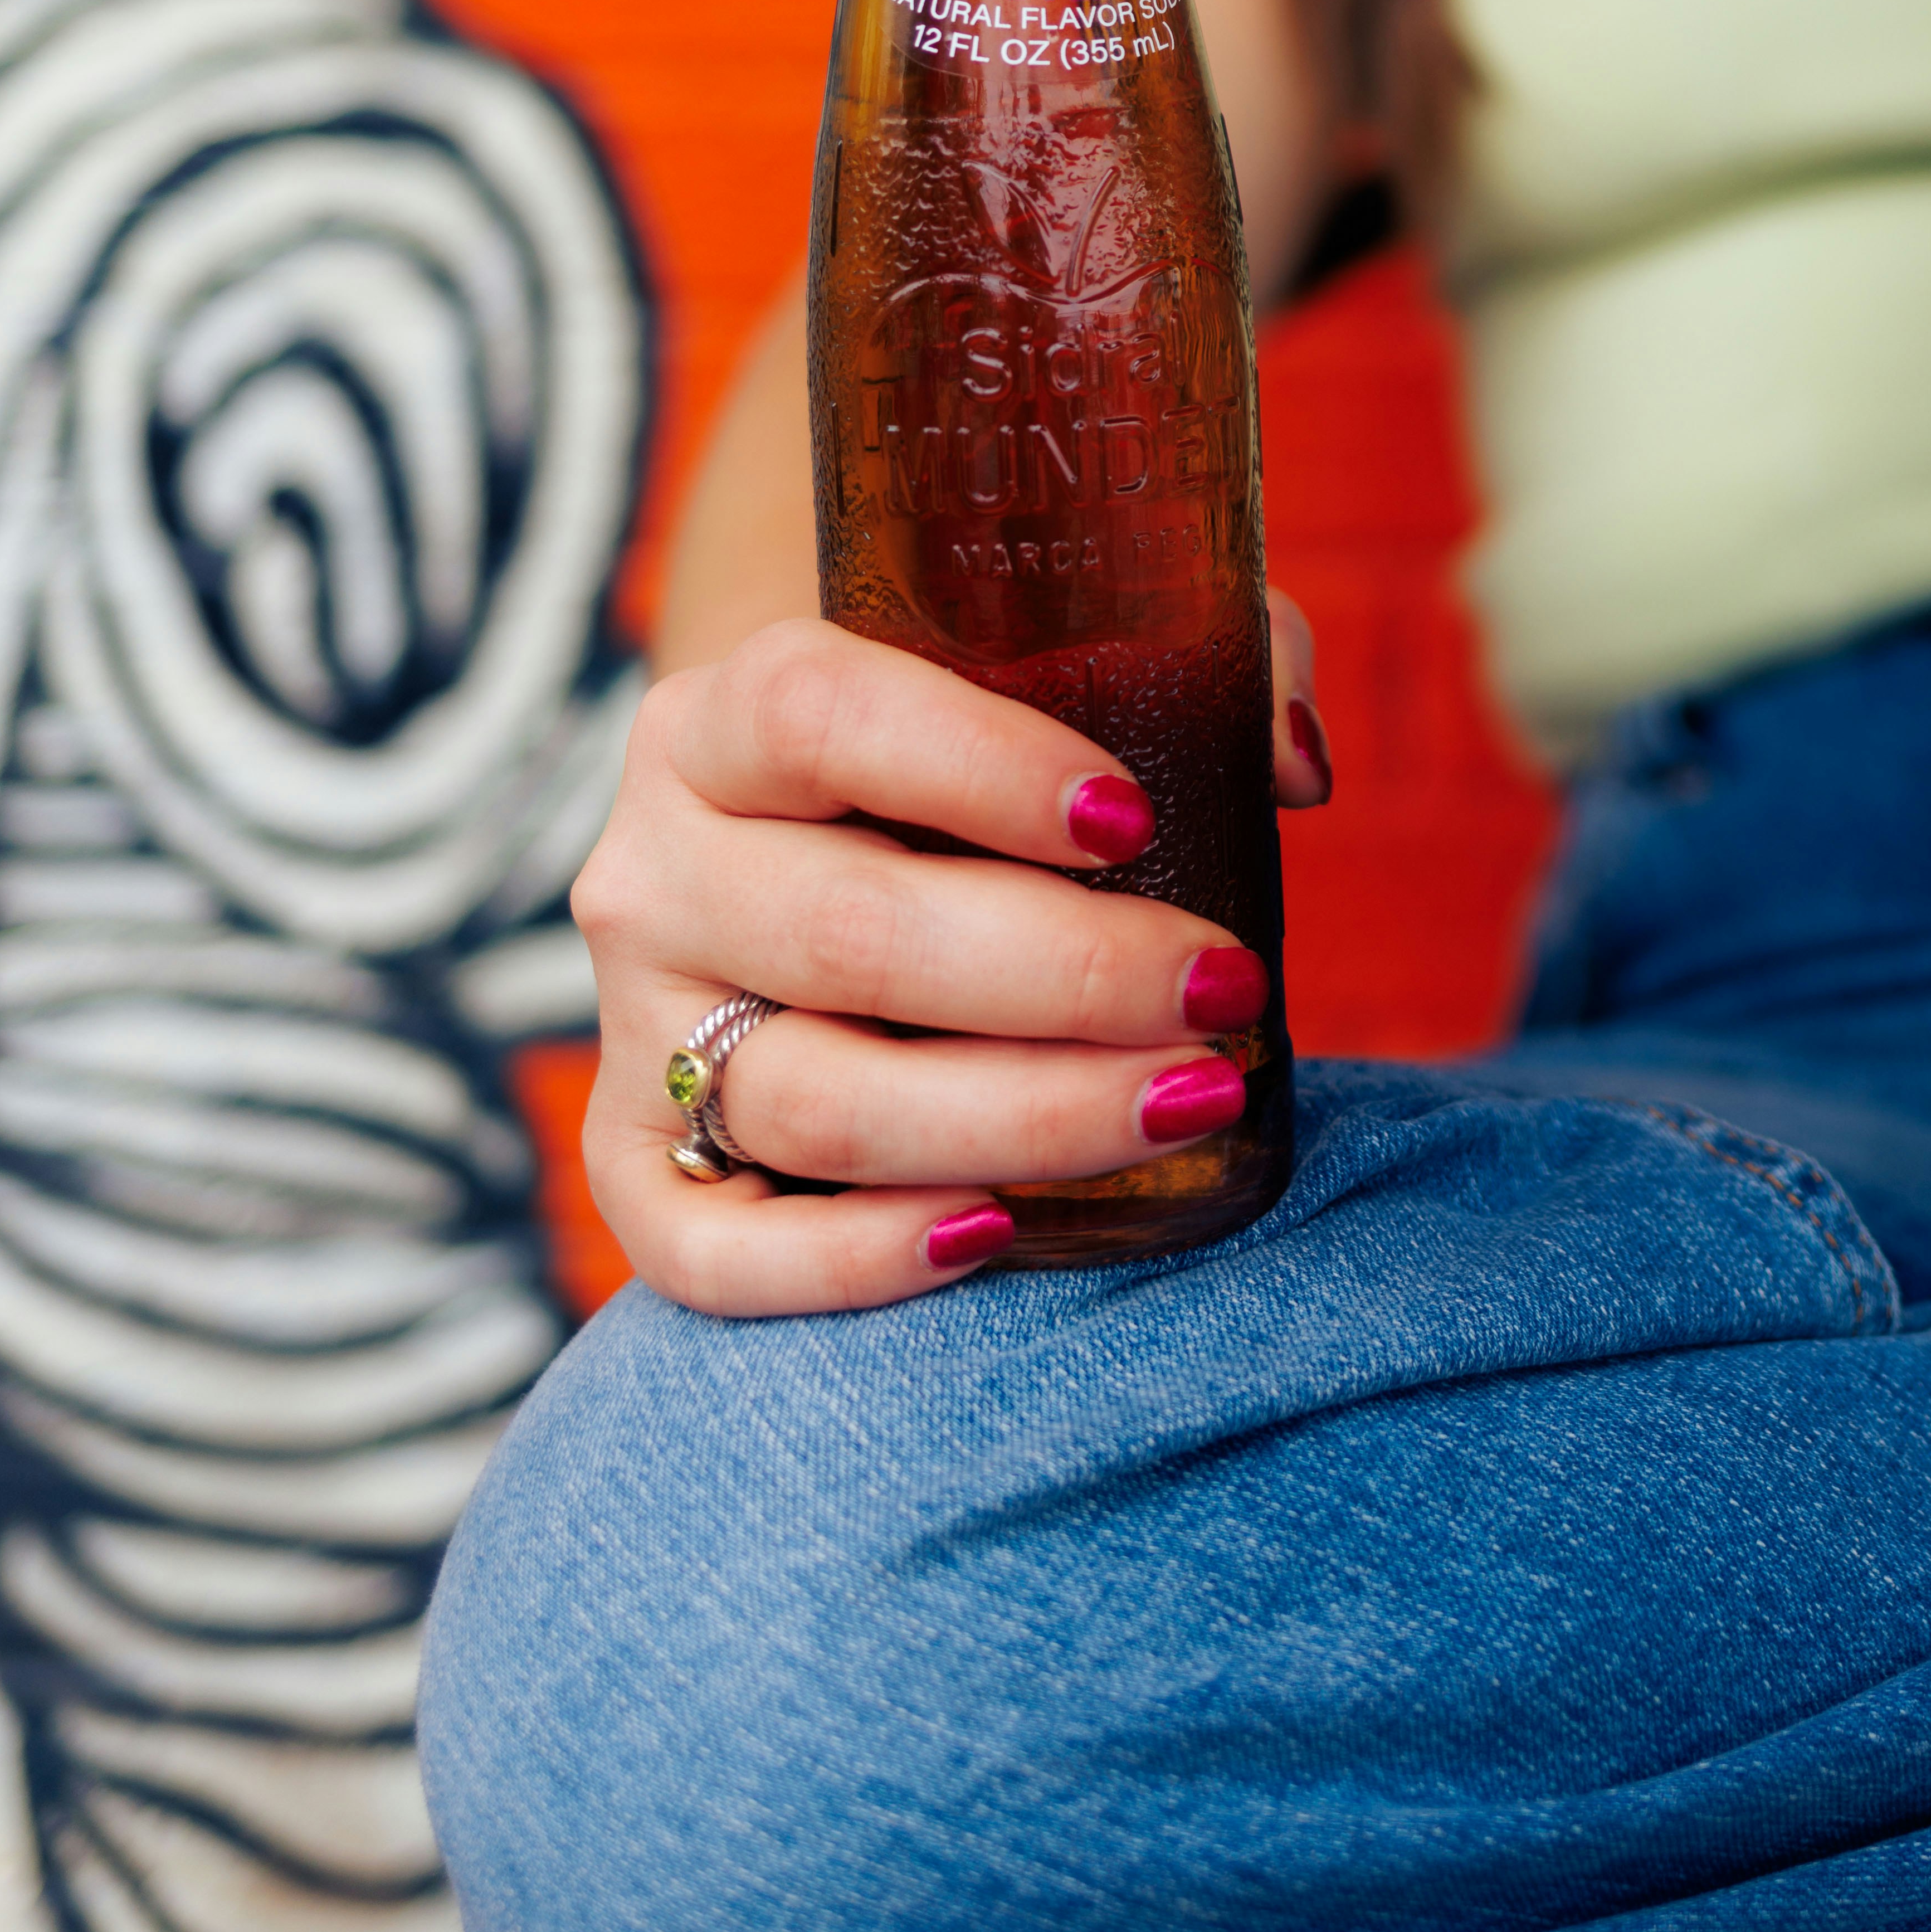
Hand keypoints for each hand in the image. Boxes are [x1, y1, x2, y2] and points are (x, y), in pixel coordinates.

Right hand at [574, 595, 1327, 1315]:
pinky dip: (846, 1263)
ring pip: (815, 1100)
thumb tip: (1296, 763)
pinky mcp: (634, 1160)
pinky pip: (707, 1247)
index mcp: (722, 723)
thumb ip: (1187, 668)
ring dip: (1021, 1119)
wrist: (799, 852)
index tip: (1132, 818)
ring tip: (1189, 1101)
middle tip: (1224, 989)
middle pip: (848, 935)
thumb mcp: (1045, 676)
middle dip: (1065, 978)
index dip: (977, 766)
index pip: (820, 717)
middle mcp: (655, 869)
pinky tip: (995, 1233)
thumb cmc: (961, 764)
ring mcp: (635, 1024)